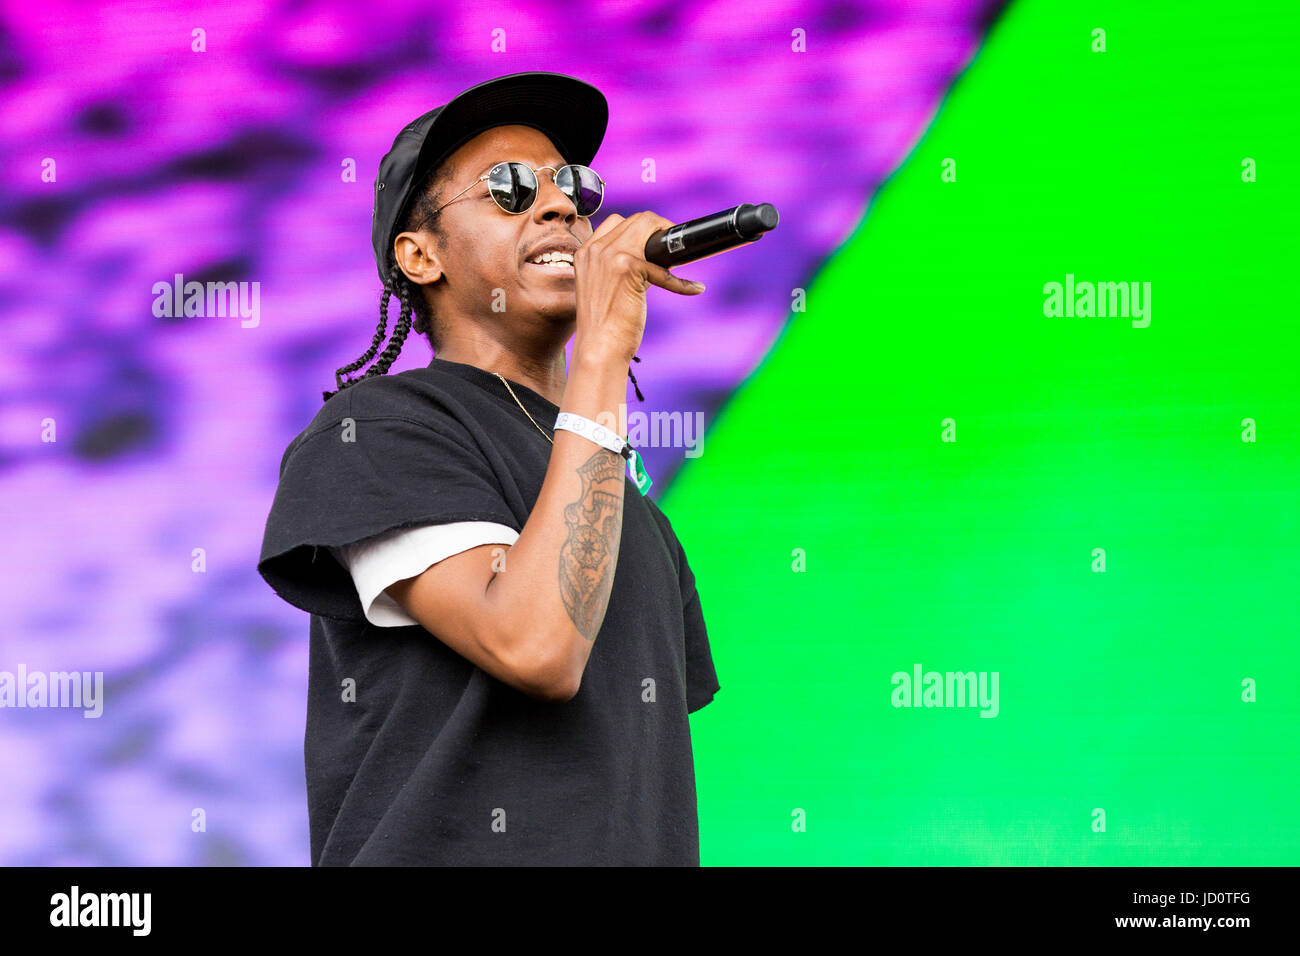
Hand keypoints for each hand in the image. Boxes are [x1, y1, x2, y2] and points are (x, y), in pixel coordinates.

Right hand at [571, 211, 704, 365]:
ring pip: (647, 226)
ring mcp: (609, 255)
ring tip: (677, 262)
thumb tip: (655, 259)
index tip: (655, 242)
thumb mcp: (604, 288)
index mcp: (585, 253)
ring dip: (667, 242)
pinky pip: (664, 268)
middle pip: (634, 219)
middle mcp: (594, 249)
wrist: (599, 349)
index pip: (615, 222)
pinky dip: (682, 283)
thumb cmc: (605, 326)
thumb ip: (619, 268)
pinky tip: (694, 289)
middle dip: (658, 228)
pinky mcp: (628, 267)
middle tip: (673, 249)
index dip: (640, 228)